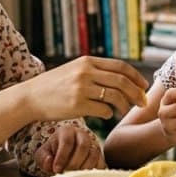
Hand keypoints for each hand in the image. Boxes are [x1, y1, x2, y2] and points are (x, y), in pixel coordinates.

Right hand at [23, 56, 148, 120]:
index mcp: (87, 61)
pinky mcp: (77, 105)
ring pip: (115, 96)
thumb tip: (123, 79)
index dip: (136, 77)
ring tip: (125, 112)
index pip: (120, 66)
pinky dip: (109, 114)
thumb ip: (95, 71)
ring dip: (125, 106)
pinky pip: (103, 110)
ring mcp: (81, 88)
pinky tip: (106, 115)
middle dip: (137, 93)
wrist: (31, 97)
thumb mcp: (75, 70)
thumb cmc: (55, 86)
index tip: (144, 86)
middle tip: (143, 103)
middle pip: (122, 81)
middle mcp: (85, 72)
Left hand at [35, 124, 105, 174]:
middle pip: (83, 146)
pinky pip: (101, 163)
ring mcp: (93, 145)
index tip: (56, 170)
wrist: (63, 155)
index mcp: (67, 131)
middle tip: (66, 174)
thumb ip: (44, 158)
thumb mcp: (43, 154)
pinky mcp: (100, 156)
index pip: (67, 141)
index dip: (62, 157)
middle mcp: (82, 135)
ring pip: (93, 155)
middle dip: (74, 162)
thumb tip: (50, 163)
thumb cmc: (52, 153)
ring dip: (83, 168)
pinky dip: (93, 172)